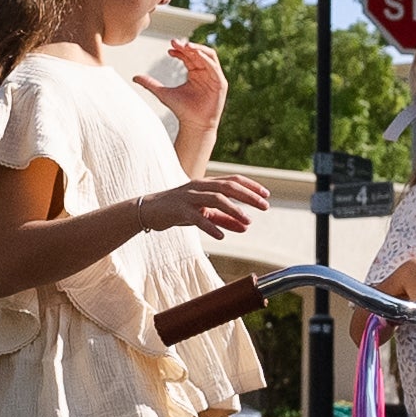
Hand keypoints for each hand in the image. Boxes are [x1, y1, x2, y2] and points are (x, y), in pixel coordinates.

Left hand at [133, 40, 228, 131]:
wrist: (194, 125)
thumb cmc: (181, 110)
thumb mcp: (163, 93)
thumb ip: (150, 83)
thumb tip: (134, 77)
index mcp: (195, 73)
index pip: (189, 56)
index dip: (180, 50)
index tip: (169, 48)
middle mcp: (205, 73)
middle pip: (198, 54)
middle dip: (187, 47)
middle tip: (175, 43)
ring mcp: (214, 77)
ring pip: (209, 56)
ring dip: (199, 49)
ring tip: (187, 46)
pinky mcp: (220, 83)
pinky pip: (215, 67)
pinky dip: (207, 59)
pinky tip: (197, 55)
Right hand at [140, 174, 268, 237]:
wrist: (149, 211)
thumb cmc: (179, 210)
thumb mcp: (204, 213)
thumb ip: (225, 219)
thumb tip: (246, 227)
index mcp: (206, 184)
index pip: (233, 180)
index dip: (251, 186)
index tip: (266, 195)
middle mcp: (199, 187)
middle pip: (227, 187)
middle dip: (248, 196)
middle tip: (265, 207)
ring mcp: (188, 197)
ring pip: (215, 199)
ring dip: (234, 210)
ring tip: (248, 221)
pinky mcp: (179, 211)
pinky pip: (197, 218)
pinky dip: (210, 226)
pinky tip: (221, 236)